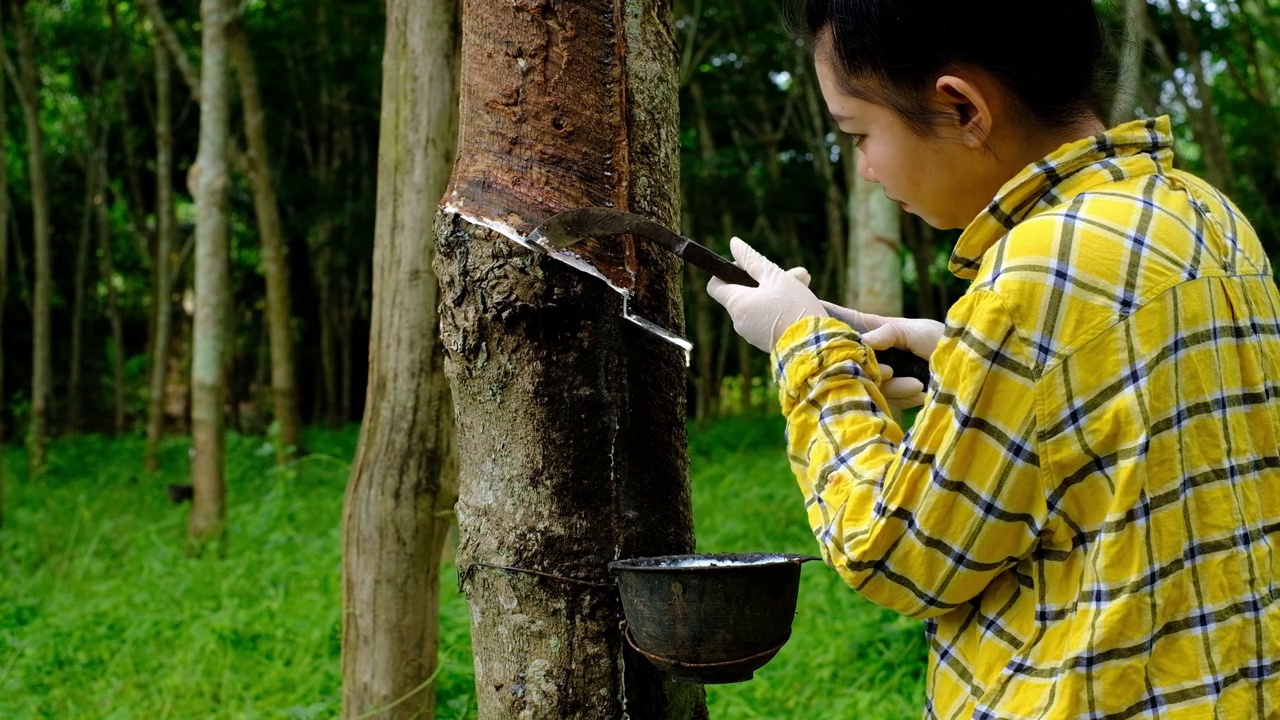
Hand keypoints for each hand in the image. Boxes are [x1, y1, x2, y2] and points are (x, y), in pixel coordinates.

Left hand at [706, 238, 827, 352]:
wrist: (815, 347)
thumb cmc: (794, 308)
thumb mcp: (775, 277)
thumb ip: (752, 259)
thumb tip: (734, 244)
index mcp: (737, 304)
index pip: (715, 284)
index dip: (728, 270)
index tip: (749, 266)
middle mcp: (739, 322)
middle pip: (742, 293)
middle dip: (763, 279)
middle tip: (792, 273)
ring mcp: (751, 334)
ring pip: (758, 305)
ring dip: (776, 292)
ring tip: (803, 285)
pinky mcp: (765, 342)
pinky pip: (766, 319)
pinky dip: (778, 308)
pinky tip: (801, 303)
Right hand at [821, 301, 943, 408]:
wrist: (970, 367)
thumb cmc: (943, 340)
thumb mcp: (914, 330)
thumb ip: (887, 333)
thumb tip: (860, 341)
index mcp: (879, 330)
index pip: (847, 323)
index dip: (829, 320)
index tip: (809, 314)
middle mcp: (877, 353)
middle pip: (853, 362)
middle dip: (870, 369)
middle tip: (889, 371)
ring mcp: (886, 374)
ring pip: (870, 385)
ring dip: (894, 387)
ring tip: (916, 384)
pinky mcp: (896, 394)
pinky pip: (887, 401)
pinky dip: (905, 397)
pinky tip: (921, 391)